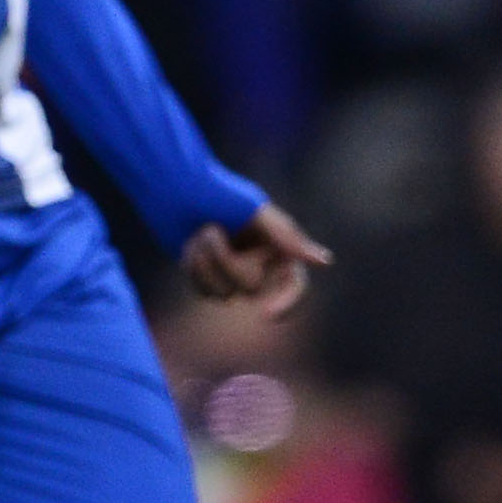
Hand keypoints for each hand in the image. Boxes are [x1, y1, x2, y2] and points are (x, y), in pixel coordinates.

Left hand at [182, 201, 333, 317]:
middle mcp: (261, 263)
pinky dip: (193, 268)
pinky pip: (203, 291)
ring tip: (200, 232)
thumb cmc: (219, 193)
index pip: (293, 284)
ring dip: (205, 262)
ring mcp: (234, 274)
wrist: (176, 188)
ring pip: (223, 294)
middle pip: (250, 289)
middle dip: (226, 262)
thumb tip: (325, 261)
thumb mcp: (254, 211)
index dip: (285, 302)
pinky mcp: (210, 278)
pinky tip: (189, 244)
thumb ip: (287, 237)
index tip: (266, 314)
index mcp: (280, 246)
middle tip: (211, 229)